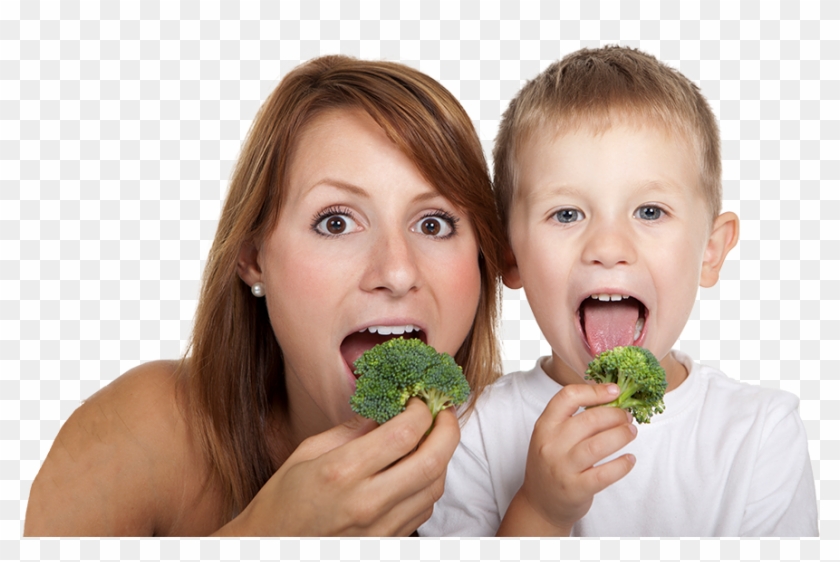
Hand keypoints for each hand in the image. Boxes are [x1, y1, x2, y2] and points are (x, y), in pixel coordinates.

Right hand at [215, 398, 459, 535]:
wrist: (272, 550)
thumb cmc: (283, 501)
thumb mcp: (308, 452)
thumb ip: (352, 429)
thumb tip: (388, 407)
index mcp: (342, 472)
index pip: (403, 432)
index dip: (420, 409)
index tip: (418, 398)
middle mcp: (367, 502)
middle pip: (432, 460)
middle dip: (447, 429)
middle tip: (443, 412)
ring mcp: (381, 528)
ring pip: (435, 487)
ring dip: (441, 457)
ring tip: (431, 438)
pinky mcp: (387, 544)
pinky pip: (424, 509)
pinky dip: (428, 484)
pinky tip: (416, 470)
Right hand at [499, 383, 636, 535]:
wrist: (540, 503)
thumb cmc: (551, 464)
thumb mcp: (551, 437)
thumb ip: (573, 420)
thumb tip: (610, 401)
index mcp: (544, 426)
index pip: (568, 397)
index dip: (594, 391)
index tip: (614, 391)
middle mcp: (551, 444)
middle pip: (589, 419)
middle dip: (615, 415)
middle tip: (627, 417)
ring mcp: (562, 468)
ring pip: (598, 445)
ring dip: (621, 435)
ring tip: (631, 432)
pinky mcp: (576, 489)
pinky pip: (605, 474)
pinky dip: (622, 464)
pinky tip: (630, 459)